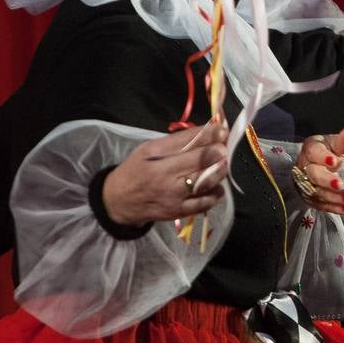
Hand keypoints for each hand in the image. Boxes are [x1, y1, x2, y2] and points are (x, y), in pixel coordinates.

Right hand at [102, 124, 229, 225]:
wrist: (117, 202)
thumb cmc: (135, 170)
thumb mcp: (148, 149)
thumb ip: (176, 141)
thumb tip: (207, 131)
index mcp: (154, 155)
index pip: (187, 141)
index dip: (209, 134)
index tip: (223, 130)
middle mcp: (164, 176)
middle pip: (200, 161)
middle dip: (219, 151)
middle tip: (227, 146)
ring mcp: (173, 196)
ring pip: (206, 182)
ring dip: (220, 171)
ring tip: (224, 164)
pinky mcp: (178, 212)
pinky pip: (204, 202)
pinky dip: (216, 193)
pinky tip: (217, 186)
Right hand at [293, 125, 343, 215]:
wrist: (324, 164)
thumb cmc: (329, 152)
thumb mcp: (336, 144)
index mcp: (311, 149)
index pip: (313, 152)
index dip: (322, 157)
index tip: (334, 161)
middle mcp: (304, 167)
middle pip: (313, 175)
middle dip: (327, 181)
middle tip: (340, 184)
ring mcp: (306, 184)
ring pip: (317, 192)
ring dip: (334, 197)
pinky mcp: (311, 197)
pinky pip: (321, 204)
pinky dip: (334, 208)